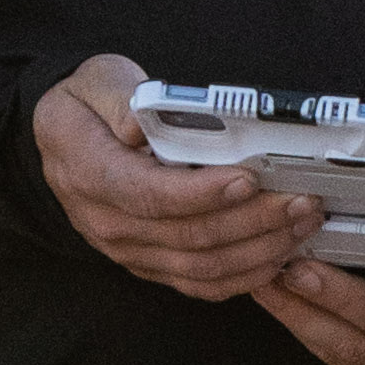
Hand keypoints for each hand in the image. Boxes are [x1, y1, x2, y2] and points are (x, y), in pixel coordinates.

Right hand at [32, 52, 326, 300]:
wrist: (63, 143)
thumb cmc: (86, 108)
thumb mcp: (95, 81)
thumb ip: (121, 98)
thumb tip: (144, 122)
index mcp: (89, 173)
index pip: (150, 194)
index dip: (203, 192)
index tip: (248, 179)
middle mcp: (106, 222)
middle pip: (188, 235)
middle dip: (253, 219)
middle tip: (299, 199)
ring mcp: (128, 251)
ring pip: (201, 266)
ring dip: (260, 249)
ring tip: (301, 224)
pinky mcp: (149, 265)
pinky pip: (200, 283)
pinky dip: (244, 275)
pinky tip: (278, 256)